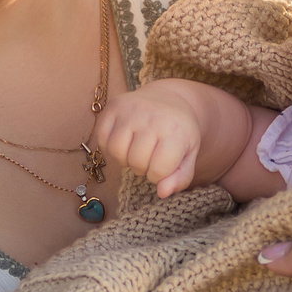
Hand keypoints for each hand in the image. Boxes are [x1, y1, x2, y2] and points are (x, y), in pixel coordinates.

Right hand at [92, 86, 207, 196]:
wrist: (170, 98)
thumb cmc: (179, 133)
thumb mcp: (188, 156)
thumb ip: (180, 178)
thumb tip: (162, 193)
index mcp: (175, 131)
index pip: (158, 170)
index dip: (158, 175)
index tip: (162, 166)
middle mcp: (152, 118)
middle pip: (136, 161)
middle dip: (142, 167)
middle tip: (148, 158)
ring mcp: (131, 110)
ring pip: (116, 151)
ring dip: (124, 159)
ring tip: (134, 151)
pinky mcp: (114, 106)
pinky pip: (102, 138)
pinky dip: (110, 147)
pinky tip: (123, 142)